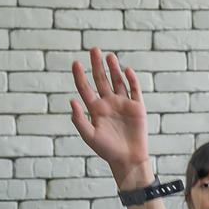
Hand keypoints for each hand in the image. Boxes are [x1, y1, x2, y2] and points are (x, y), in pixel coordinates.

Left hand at [69, 47, 149, 183]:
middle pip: (101, 79)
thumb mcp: (89, 136)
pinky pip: (134, 89)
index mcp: (95, 108)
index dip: (80, 75)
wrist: (127, 159)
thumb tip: (72, 100)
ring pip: (117, 81)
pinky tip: (126, 70)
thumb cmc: (106, 150)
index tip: (76, 62)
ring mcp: (123, 103)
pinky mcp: (137, 107)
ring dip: (114, 68)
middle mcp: (108, 103)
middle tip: (94, 50)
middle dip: (97, 65)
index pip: (85, 87)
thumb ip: (79, 119)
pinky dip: (131, 79)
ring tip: (109, 56)